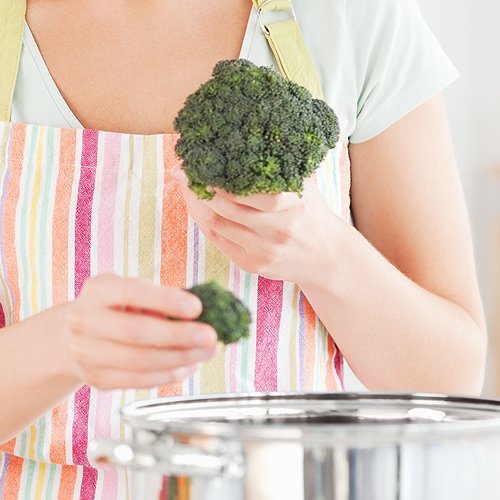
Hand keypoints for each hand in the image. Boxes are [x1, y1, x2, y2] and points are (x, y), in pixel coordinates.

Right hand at [61, 274, 217, 389]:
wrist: (72, 335)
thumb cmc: (116, 308)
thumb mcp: (130, 292)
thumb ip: (159, 300)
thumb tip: (201, 314)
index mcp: (98, 290)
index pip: (132, 292)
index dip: (165, 300)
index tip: (196, 307)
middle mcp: (85, 320)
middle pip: (137, 332)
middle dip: (180, 336)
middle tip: (211, 336)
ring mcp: (86, 353)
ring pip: (140, 361)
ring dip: (181, 358)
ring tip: (207, 352)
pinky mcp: (96, 379)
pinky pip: (139, 380)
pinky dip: (170, 375)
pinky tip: (190, 365)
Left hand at [172, 164, 339, 284]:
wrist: (326, 257)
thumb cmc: (310, 214)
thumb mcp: (303, 186)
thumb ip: (279, 167)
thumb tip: (246, 136)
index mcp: (292, 204)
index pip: (247, 190)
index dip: (217, 178)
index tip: (200, 161)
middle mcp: (278, 230)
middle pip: (225, 208)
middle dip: (199, 189)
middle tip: (184, 172)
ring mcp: (265, 251)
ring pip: (217, 225)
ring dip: (197, 205)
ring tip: (189, 188)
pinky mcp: (253, 265)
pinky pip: (219, 241)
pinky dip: (205, 222)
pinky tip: (201, 208)